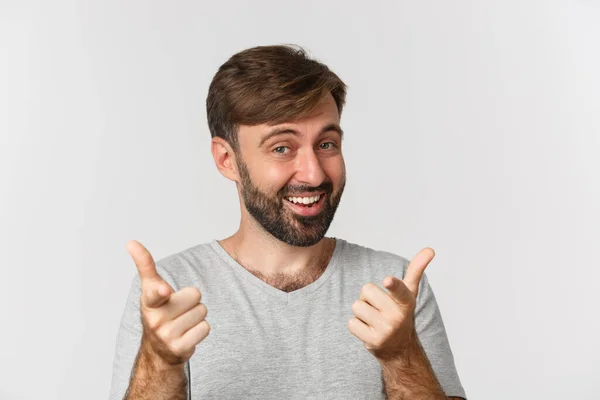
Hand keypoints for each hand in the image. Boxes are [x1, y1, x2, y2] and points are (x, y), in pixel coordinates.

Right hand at [127, 240, 210, 365]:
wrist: (158, 351)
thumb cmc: (159, 311)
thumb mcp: (150, 289)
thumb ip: (145, 265)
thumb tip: (130, 242)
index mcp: (148, 301)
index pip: (154, 291)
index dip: (161, 290)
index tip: (164, 289)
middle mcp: (155, 319)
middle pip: (195, 295)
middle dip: (192, 301)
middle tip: (179, 310)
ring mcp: (166, 335)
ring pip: (202, 311)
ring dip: (196, 316)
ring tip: (183, 322)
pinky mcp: (179, 348)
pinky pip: (205, 328)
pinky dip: (200, 330)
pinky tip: (188, 334)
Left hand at [348, 247, 434, 360]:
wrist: (399, 348)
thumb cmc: (400, 312)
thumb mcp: (409, 292)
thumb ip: (416, 269)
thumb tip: (430, 249)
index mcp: (406, 301)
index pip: (399, 290)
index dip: (393, 285)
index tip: (388, 280)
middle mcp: (397, 316)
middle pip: (366, 290)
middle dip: (368, 297)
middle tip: (379, 307)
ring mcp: (386, 330)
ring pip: (357, 306)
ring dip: (361, 311)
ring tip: (374, 319)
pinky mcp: (373, 342)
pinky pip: (351, 323)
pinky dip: (357, 325)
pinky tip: (369, 330)